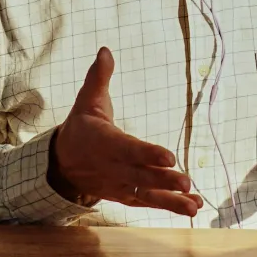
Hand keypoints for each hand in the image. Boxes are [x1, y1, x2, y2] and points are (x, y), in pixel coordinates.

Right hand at [48, 47, 203, 215]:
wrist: (62, 163)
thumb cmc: (82, 127)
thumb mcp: (86, 100)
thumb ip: (99, 78)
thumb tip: (105, 50)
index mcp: (105, 142)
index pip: (128, 149)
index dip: (148, 154)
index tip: (170, 157)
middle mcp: (113, 167)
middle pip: (141, 175)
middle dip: (164, 180)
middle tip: (187, 182)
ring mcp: (120, 184)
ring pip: (147, 194)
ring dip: (172, 201)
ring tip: (194, 205)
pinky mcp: (126, 195)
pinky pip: (148, 203)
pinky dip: (169, 205)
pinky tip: (192, 206)